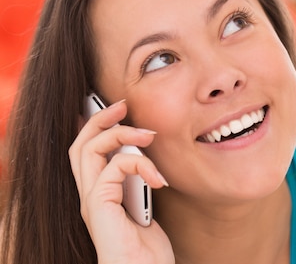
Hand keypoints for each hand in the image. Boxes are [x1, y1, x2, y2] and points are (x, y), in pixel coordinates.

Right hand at [69, 100, 173, 263]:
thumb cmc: (148, 252)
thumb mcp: (147, 207)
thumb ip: (141, 184)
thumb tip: (150, 160)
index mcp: (99, 194)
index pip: (87, 152)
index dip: (95, 127)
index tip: (117, 109)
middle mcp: (89, 195)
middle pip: (79, 144)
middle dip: (99, 118)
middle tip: (123, 104)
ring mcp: (91, 201)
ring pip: (88, 149)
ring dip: (119, 132)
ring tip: (149, 135)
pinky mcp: (98, 207)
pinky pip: (113, 167)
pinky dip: (139, 163)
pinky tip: (158, 178)